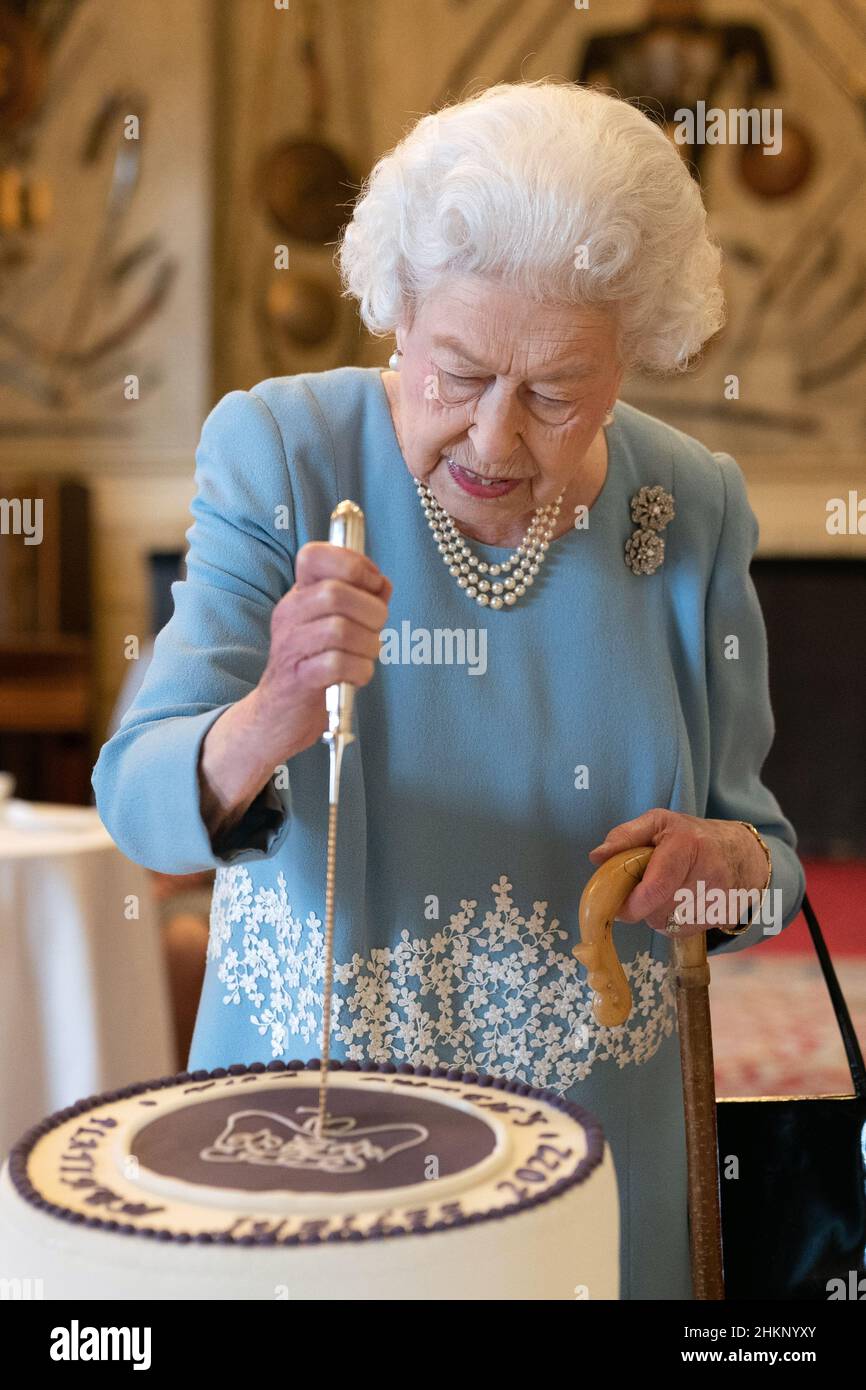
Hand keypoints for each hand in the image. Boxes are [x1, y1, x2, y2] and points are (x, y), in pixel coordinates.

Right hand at [253, 541, 392, 758]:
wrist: (280, 714)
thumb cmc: (316, 663)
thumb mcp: (335, 623)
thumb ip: (361, 598)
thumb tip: (382, 583)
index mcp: (299, 594)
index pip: (314, 555)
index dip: (353, 564)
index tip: (372, 586)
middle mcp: (289, 614)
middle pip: (335, 593)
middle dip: (371, 612)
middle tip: (375, 630)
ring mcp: (290, 646)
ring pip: (339, 629)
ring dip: (368, 645)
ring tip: (367, 656)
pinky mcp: (297, 679)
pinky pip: (336, 664)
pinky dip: (359, 670)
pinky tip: (357, 675)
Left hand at [587, 809, 768, 936]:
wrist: (742, 853)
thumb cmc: (691, 835)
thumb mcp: (658, 823)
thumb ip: (625, 836)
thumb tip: (596, 857)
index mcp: (688, 845)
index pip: (656, 888)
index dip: (632, 904)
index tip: (619, 906)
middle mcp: (709, 874)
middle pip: (659, 912)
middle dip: (643, 907)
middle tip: (642, 891)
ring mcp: (721, 899)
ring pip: (670, 925)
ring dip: (658, 915)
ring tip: (665, 893)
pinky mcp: (725, 917)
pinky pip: (684, 931)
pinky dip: (674, 922)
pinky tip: (680, 903)